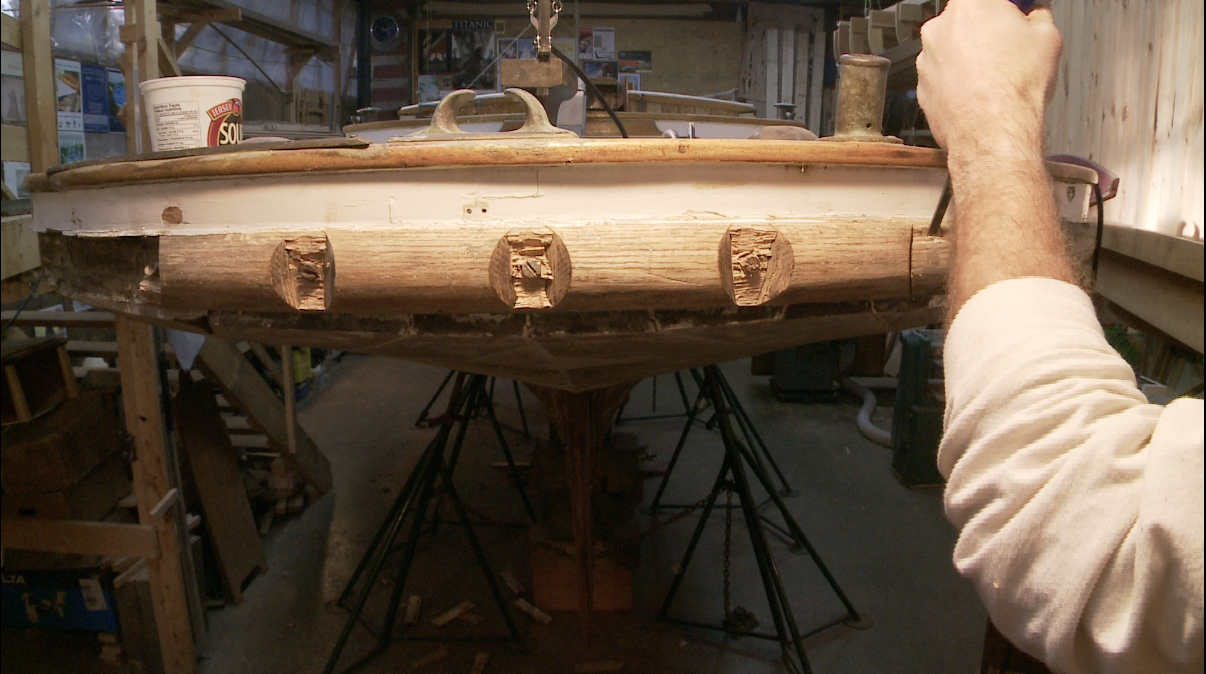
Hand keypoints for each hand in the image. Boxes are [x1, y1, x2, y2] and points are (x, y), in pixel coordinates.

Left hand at [916, 0, 1061, 160]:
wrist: (992, 132)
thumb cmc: (1013, 87)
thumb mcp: (1047, 36)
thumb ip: (1037, 16)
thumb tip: (1036, 17)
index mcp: (969, 4)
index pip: (987, 0)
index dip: (1004, 8)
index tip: (1013, 15)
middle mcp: (938, 29)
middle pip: (964, 23)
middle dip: (985, 33)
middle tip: (1008, 48)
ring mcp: (926, 61)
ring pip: (951, 53)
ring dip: (969, 60)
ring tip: (996, 77)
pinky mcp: (922, 90)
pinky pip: (942, 80)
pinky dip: (957, 84)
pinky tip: (979, 94)